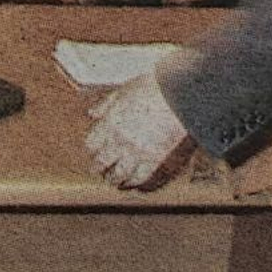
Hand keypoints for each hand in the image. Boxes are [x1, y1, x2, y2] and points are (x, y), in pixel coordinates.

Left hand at [85, 72, 192, 189]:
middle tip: (100, 171)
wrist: (179, 94)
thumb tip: (93, 114)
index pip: (92, 144)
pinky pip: (142, 178)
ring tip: (115, 181)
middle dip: (99, 168)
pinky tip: (134, 184)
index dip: (92, 149)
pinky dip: (136, 183)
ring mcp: (137, 152)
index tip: (94, 151)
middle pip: (102, 162)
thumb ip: (106, 105)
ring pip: (119, 174)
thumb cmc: (153, 87)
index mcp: (110, 123)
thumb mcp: (123, 91)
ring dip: (115, 179)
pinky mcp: (156, 160)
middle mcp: (120, 141)